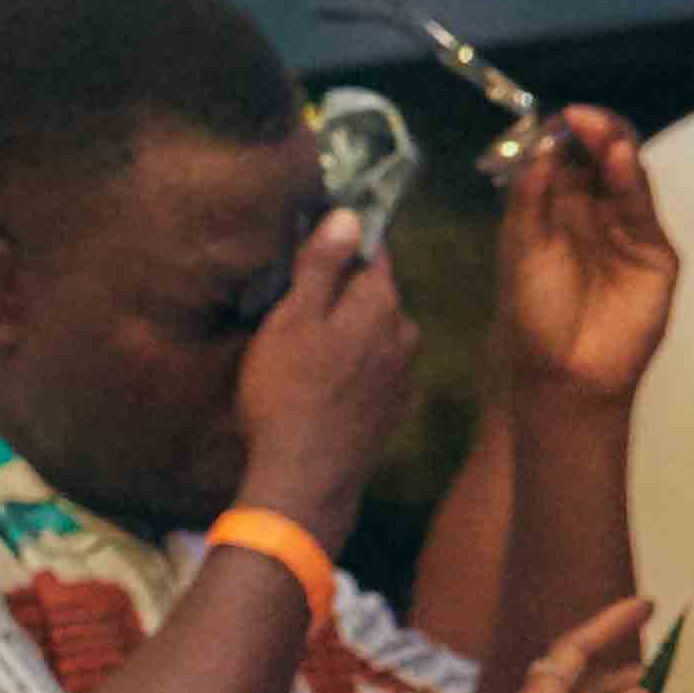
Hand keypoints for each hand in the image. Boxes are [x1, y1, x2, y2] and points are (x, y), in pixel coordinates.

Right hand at [234, 210, 421, 522]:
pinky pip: (372, 369)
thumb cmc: (289, 394)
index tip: (312, 252)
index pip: (372, 251)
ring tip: (301, 356)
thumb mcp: (291, 320)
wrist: (306, 477)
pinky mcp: (393, 406)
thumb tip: (348, 216)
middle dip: (339, 296)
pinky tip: (318, 389)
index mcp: (381, 303)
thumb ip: (321, 266)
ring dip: (345, 335)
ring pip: (372, 333)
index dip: (341, 247)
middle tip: (293, 313)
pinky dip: (349, 369)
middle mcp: (404, 331)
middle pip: (372, 295)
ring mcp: (403, 372)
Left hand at [493, 107, 682, 413]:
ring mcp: (625, 229)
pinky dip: (632, 180)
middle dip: (592, 135)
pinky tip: (620, 158)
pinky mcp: (654, 249)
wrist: (565, 371)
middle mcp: (591, 214)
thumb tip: (542, 148)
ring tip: (600, 130)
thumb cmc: (533, 312)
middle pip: (599, 160)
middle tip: (580, 118)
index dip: (563, 137)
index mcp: (552, 212)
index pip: (565, 160)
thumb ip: (530, 199)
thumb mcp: (521, 250)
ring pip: (624, 177)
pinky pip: (642, 207)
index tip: (557, 118)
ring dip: (613, 149)